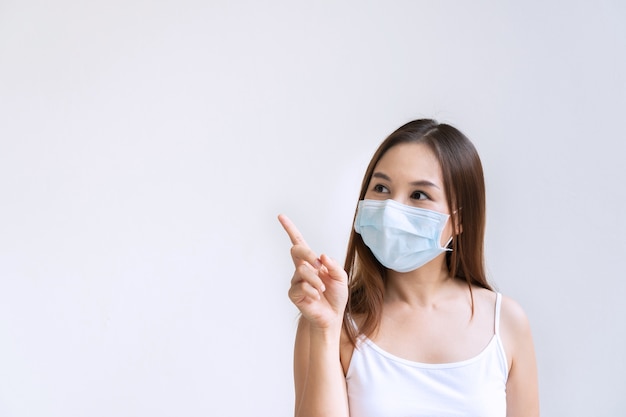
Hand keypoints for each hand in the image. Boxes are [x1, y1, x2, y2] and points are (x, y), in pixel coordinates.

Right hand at [278, 214, 348, 329]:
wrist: (333, 316)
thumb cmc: (336, 295)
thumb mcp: (341, 277)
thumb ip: (333, 265)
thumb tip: (322, 256)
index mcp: (312, 262)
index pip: (298, 242)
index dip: (289, 229)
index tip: (280, 216)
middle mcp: (301, 269)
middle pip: (296, 250)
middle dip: (307, 254)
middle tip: (318, 264)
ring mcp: (296, 281)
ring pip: (302, 270)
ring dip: (316, 280)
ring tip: (322, 290)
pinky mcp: (294, 294)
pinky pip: (301, 287)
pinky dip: (313, 291)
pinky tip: (316, 297)